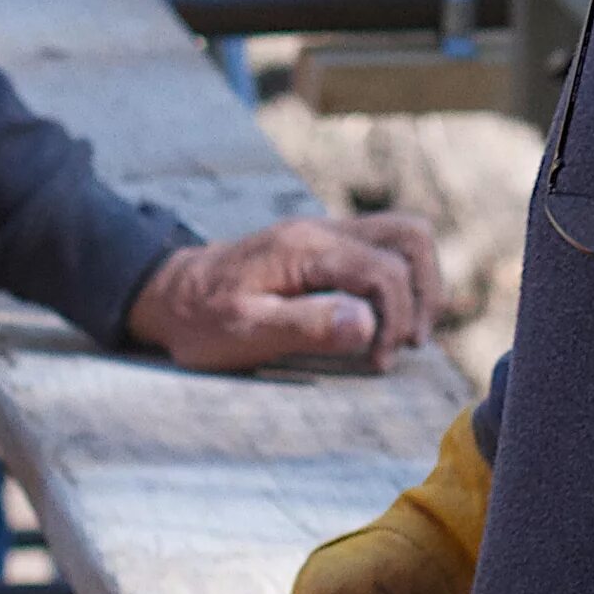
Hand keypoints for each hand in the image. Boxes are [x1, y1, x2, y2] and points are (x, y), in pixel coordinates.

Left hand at [123, 212, 440, 372]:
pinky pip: (383, 249)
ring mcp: (325, 234)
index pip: (385, 271)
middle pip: (411, 236)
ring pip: (404, 236)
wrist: (169, 295)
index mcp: (305, 248)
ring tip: (400, 335)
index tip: (376, 363)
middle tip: (404, 344)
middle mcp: (322, 230)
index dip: (396, 320)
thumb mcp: (244, 332)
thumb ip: (307, 325)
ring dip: (417, 285)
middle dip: (424, 293)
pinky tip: (382, 322)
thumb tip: (368, 323)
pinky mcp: (325, 248)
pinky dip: (399, 282)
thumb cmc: (202, 320)